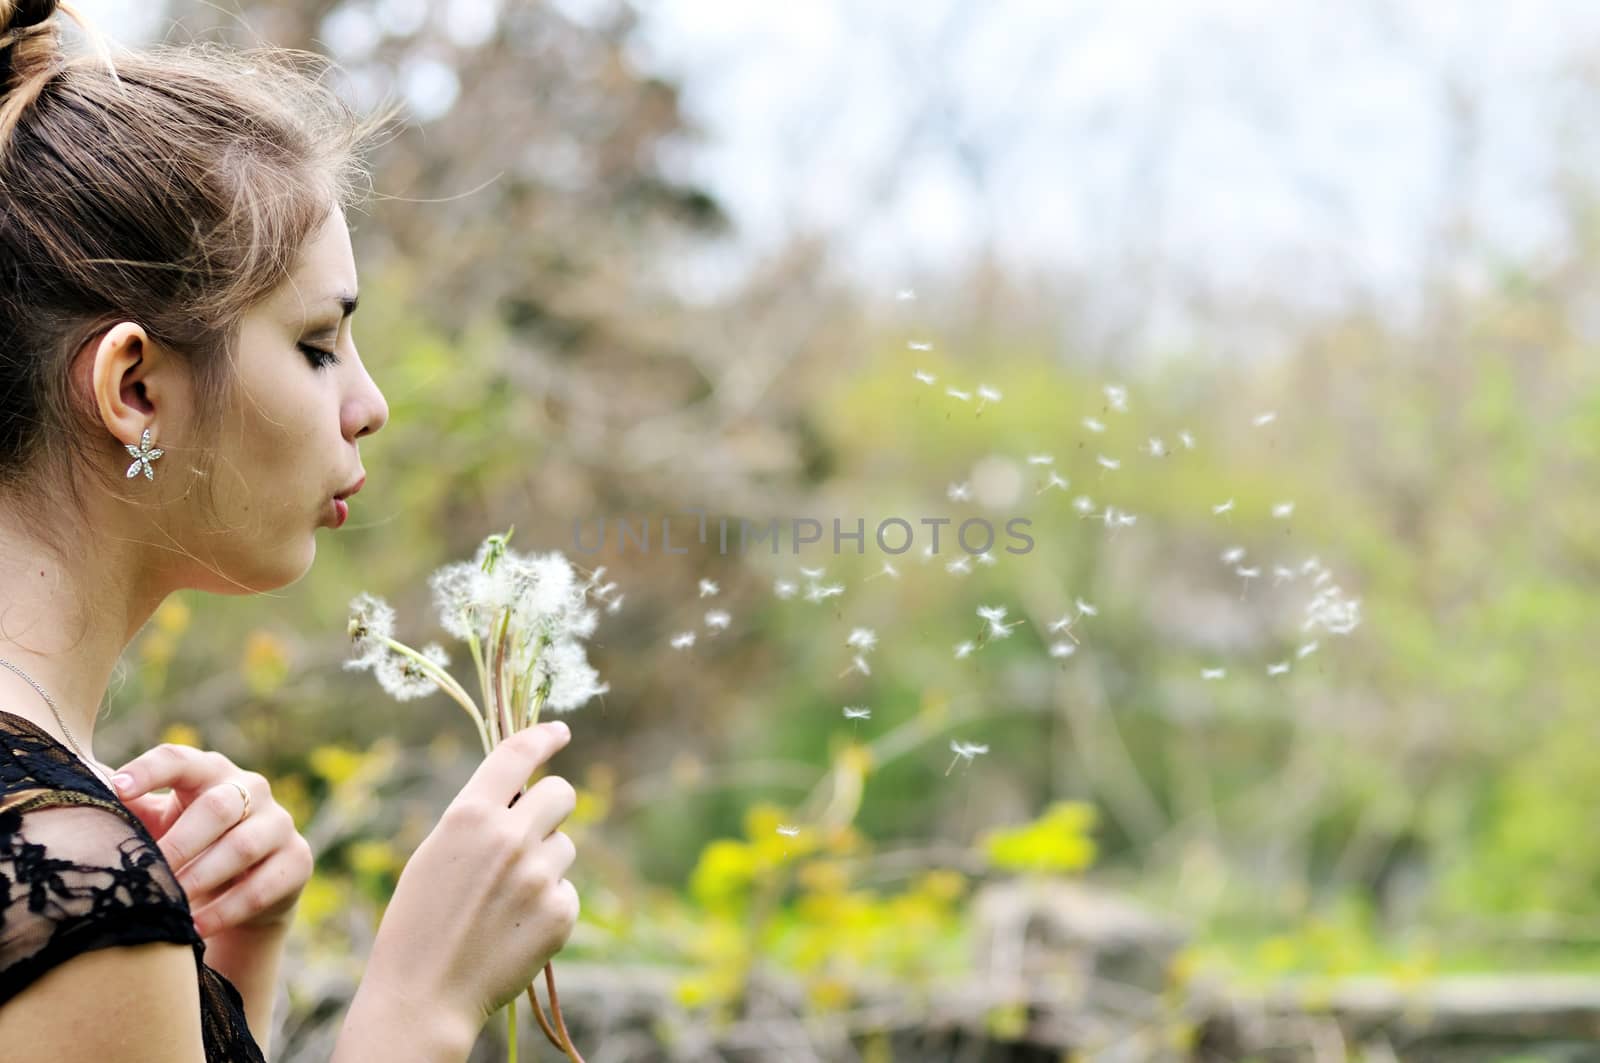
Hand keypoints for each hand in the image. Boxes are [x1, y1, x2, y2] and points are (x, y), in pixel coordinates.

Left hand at [107, 745, 313, 937]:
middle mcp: (252, 789)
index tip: (117, 789)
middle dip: (178, 843)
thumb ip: (128, 810)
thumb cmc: (186, 848)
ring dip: (201, 878)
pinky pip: (264, 886)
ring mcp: (279, 823)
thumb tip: (77, 790)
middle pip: (218, 806)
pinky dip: (227, 910)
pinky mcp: (297, 860)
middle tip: (145, 873)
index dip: (151, 770)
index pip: (182, 760)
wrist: (243, 888)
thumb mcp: (158, 825)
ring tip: (169, 904)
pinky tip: (195, 928)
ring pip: (243, 846)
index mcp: (210, 772)